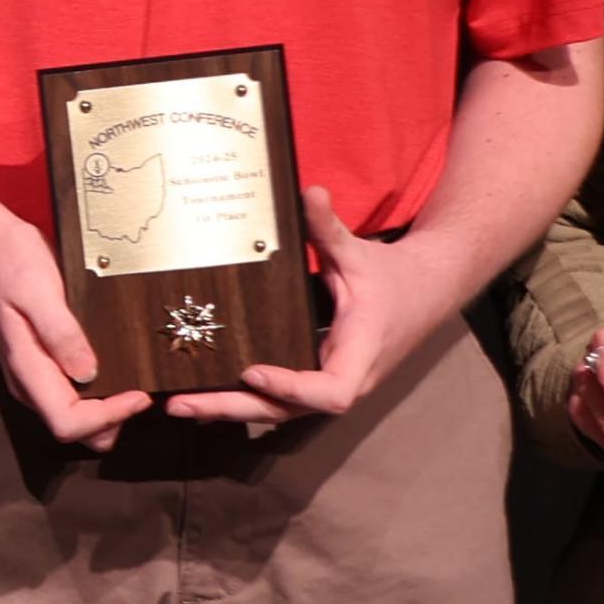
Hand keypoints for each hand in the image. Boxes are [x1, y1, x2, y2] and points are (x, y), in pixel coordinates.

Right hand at [0, 202, 148, 448]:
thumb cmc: (9, 263)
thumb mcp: (40, 289)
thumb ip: (62, 332)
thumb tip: (89, 372)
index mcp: (26, 368)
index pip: (68, 423)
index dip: (108, 417)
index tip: (139, 393)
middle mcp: (27, 383)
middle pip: (74, 431)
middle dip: (111, 421)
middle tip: (141, 391)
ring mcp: (31, 378)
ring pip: (74, 420)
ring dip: (106, 412)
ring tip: (134, 382)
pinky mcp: (39, 368)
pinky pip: (71, 399)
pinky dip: (98, 397)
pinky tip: (115, 371)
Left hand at [175, 187, 457, 430]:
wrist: (424, 293)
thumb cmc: (392, 277)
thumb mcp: (358, 253)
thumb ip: (330, 228)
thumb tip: (310, 191)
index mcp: (360, 355)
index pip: (329, 392)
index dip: (290, 387)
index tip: (251, 371)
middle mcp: (345, 380)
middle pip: (287, 411)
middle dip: (234, 408)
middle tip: (181, 404)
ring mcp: (329, 385)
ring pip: (279, 410)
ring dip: (230, 409)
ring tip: (180, 404)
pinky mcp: (317, 380)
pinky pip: (279, 399)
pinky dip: (244, 400)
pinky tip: (204, 399)